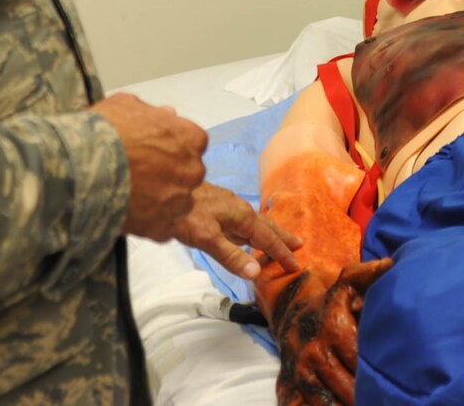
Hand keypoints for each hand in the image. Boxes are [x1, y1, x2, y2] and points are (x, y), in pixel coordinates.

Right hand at [92, 93, 208, 241]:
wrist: (82, 168)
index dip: (172, 148)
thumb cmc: (105, 132)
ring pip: (178, 203)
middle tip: (140, 175)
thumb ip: (153, 113)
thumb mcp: (127, 106)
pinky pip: (163, 227)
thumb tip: (166, 114)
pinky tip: (131, 215)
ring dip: (161, 201)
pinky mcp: (162, 227)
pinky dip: (150, 224)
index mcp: (191, 138)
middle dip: (168, 175)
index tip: (154, 152)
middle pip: (187, 174)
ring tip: (133, 197)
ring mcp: (179, 201)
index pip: (192, 144)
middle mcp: (192, 170)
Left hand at [170, 182, 301, 280]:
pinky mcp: (218, 206)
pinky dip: (253, 229)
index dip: (281, 253)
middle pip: (266, 225)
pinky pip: (244, 220)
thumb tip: (257, 273)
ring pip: (255, 222)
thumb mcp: (207, 239)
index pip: (268, 239)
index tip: (296, 265)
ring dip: (269, 232)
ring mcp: (229, 206)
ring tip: (278, 239)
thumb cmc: (186, 216)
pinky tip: (245, 232)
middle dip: (282, 237)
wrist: (164, 189)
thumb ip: (231, 256)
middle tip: (299, 245)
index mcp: (242, 216)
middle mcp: (240, 208)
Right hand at [273, 256, 392, 404]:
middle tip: (386, 399)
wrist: (290, 313)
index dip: (376, 371)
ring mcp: (301, 373)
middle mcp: (315, 353)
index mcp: (332, 328)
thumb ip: (367, 274)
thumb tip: (389, 264)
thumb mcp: (347, 283)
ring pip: (326, 402)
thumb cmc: (331, 301)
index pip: (359, 356)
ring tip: (368, 405)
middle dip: (365, 396)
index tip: (393, 380)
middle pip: (346, 385)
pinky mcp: (290, 387)